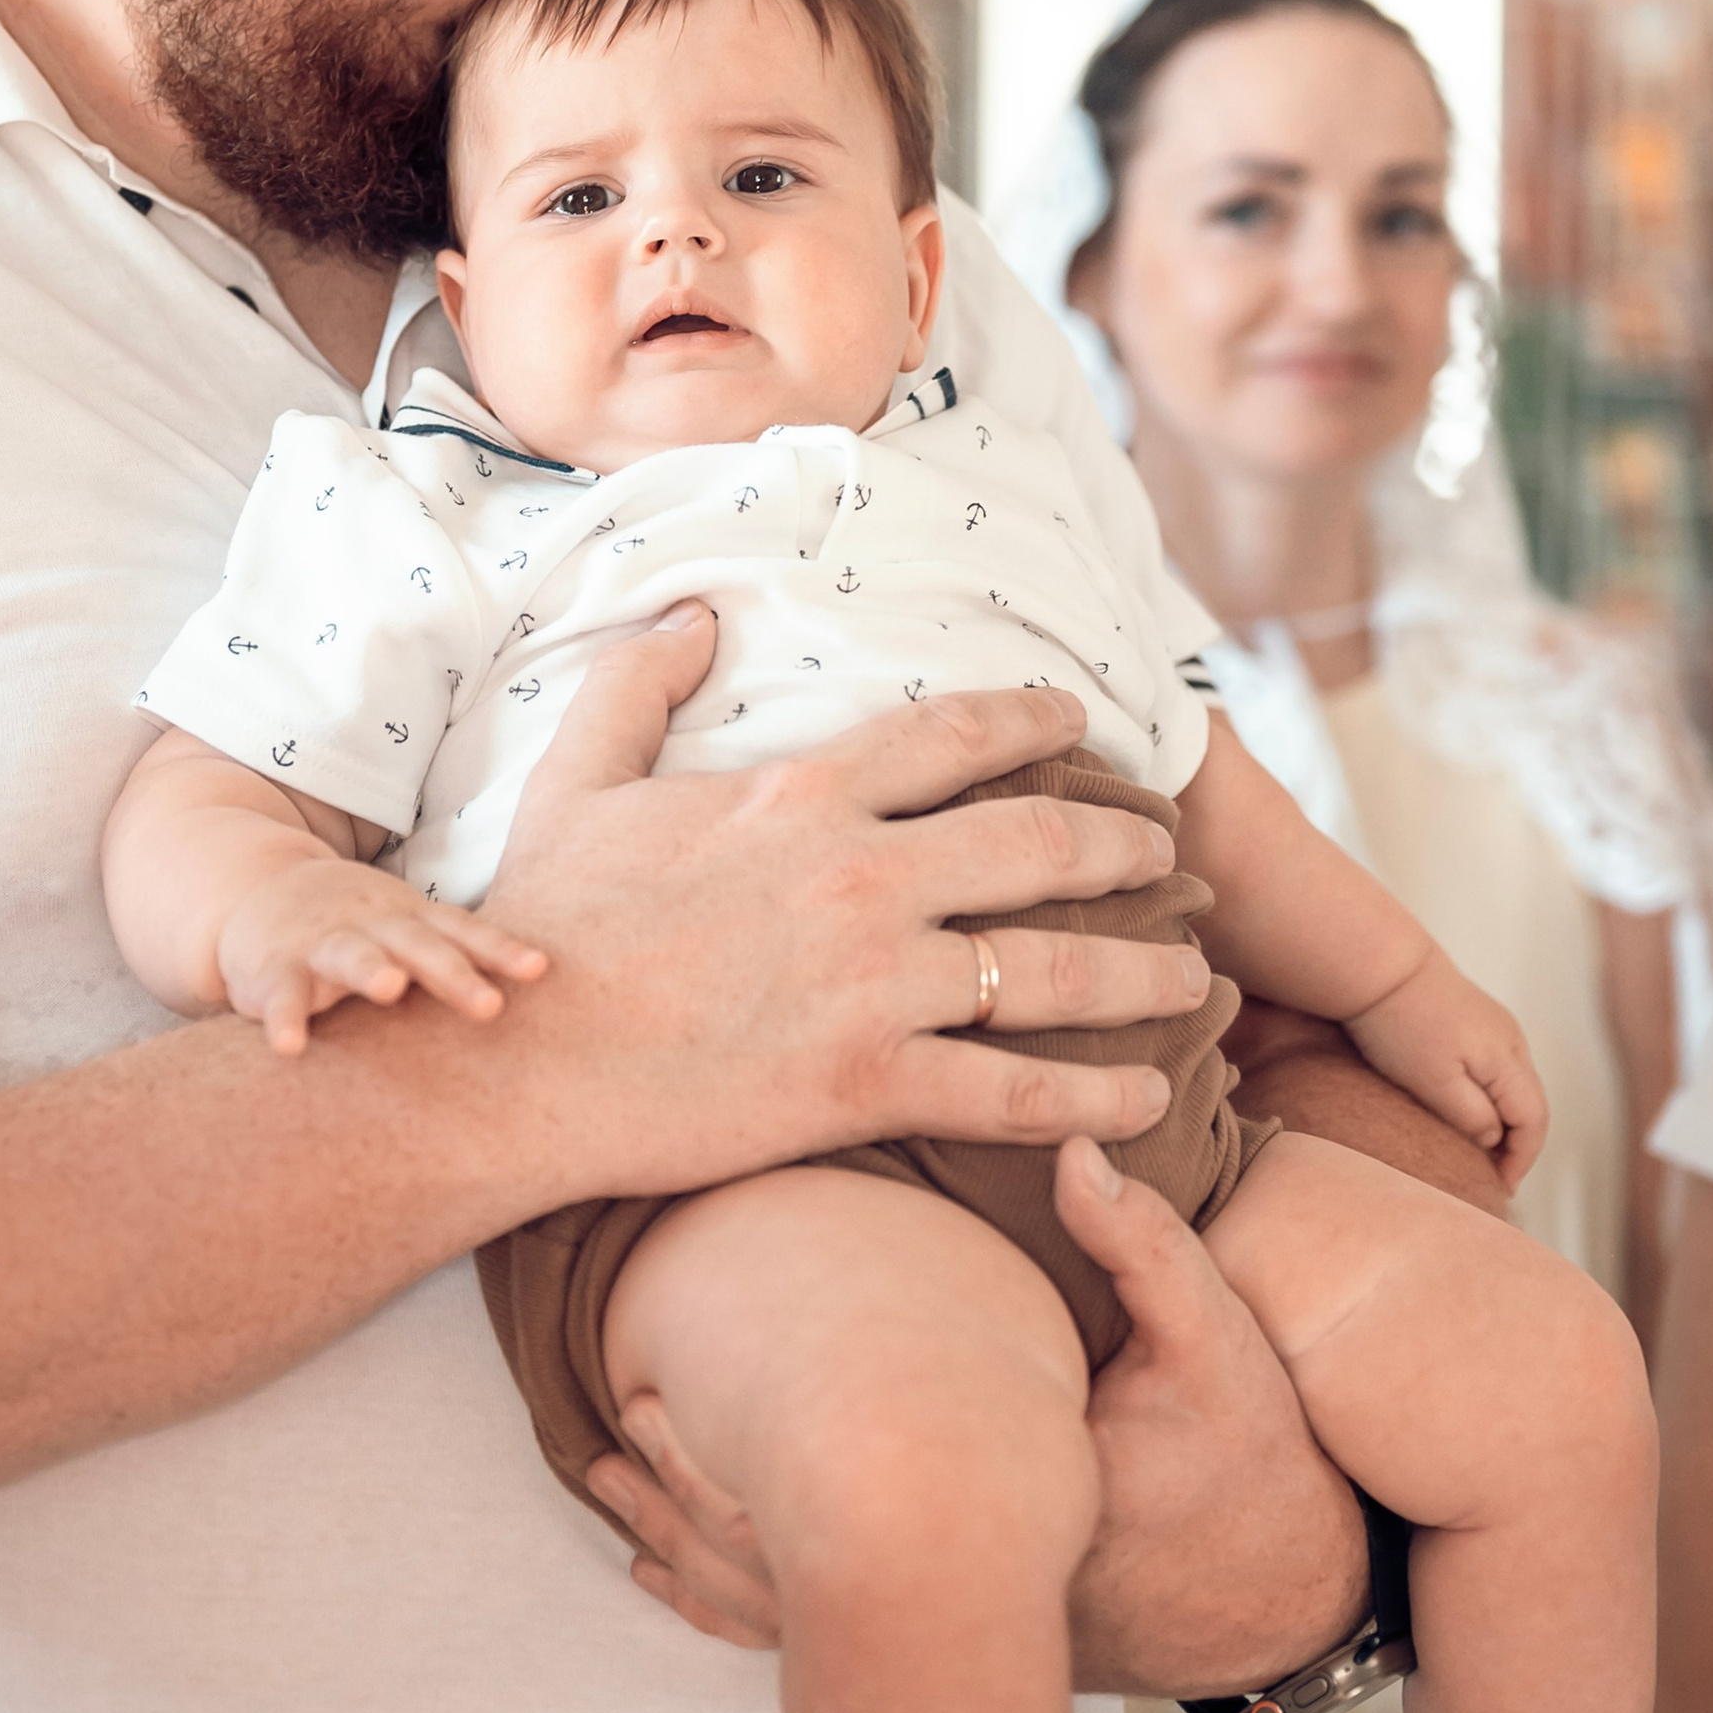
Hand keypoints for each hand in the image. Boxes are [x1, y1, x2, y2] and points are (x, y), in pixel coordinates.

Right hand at [216, 853, 545, 1054]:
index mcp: (411, 920)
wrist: (260, 890)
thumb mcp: (409, 928)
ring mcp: (321, 943)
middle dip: (452, 973)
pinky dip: (284, 1017)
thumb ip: (461, 953)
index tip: (539, 970)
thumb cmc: (358, 924)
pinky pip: (280, 994)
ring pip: (349, 955)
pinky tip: (291, 1046)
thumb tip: (549, 983)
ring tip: (390, 989)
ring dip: (370, 969)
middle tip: (489, 1006)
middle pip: (417, 945)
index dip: (500, 949)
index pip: (462, 932)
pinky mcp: (273, 969)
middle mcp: (372, 926)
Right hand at [479, 607, 1202, 1202]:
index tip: (1080, 720)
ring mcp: (875, 984)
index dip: (1032, 719)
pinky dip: (1096, 1097)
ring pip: (1056, 970)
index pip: (954, 736)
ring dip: (1145, 972)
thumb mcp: (577, 780)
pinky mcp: (868, 1085)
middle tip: (1166, 855)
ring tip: (1195, 976)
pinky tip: (1148, 1097)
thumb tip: (693, 615)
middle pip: (1038, 843)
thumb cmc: (546, 929)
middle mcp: (862, 877)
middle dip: (1122, 844)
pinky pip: (1015, 1092)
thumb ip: (639, 686)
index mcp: (803, 796)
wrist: (517, 1064)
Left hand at [589, 1138, 1369, 1694]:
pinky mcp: (951, 1639)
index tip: (658, 1365)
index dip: (742, 1437)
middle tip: (610, 1408)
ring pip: (783, 1602)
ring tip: (608, 1469)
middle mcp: (967, 1578)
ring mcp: (954, 1624)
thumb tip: (1076, 1146)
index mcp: (1012, 1493)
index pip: (849, 1480)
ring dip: (691, 1539)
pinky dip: (726, 1596)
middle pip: (788, 1551)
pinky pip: (811, 1635)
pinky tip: (663, 1562)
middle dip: (688, 1485)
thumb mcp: (1214, 1348)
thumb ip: (1145, 1249)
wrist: (1278, 1589)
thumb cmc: (1245, 1463)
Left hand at [1345, 945, 1546, 1187]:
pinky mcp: (1471, 1016)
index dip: (1522, 1160)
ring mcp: (1493, 1025)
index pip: (1535, 1122)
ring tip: (1475, 1151)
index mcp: (1508, 1059)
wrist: (1377, 963)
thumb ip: (1472, 1117)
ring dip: (1502, 1120)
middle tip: (1489, 1177)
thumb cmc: (1400, 1024)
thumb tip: (1496, 1139)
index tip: (1499, 1190)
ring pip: (1511, 1085)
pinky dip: (1488, 1096)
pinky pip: (1492, 1067)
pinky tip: (1462, 1108)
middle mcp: (1511, 1040)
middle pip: (1529, 1104)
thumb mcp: (1435, 1083)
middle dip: (1516, 1145)